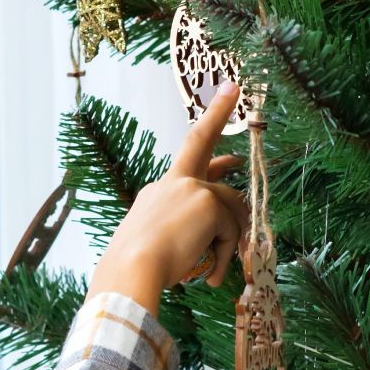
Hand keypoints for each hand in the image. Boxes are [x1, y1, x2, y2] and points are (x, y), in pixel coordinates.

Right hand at [86, 82, 249, 314]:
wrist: (131, 270)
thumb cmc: (137, 269)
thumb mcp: (160, 245)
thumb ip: (185, 234)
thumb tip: (213, 240)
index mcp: (159, 192)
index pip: (187, 154)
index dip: (209, 122)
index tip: (226, 95)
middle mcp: (173, 182)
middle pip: (209, 157)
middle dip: (220, 126)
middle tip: (238, 118)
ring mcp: (191, 188)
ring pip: (231, 208)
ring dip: (231, 240)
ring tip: (215, 271)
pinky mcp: (208, 203)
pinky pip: (232, 230)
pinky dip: (227, 254)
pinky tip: (213, 275)